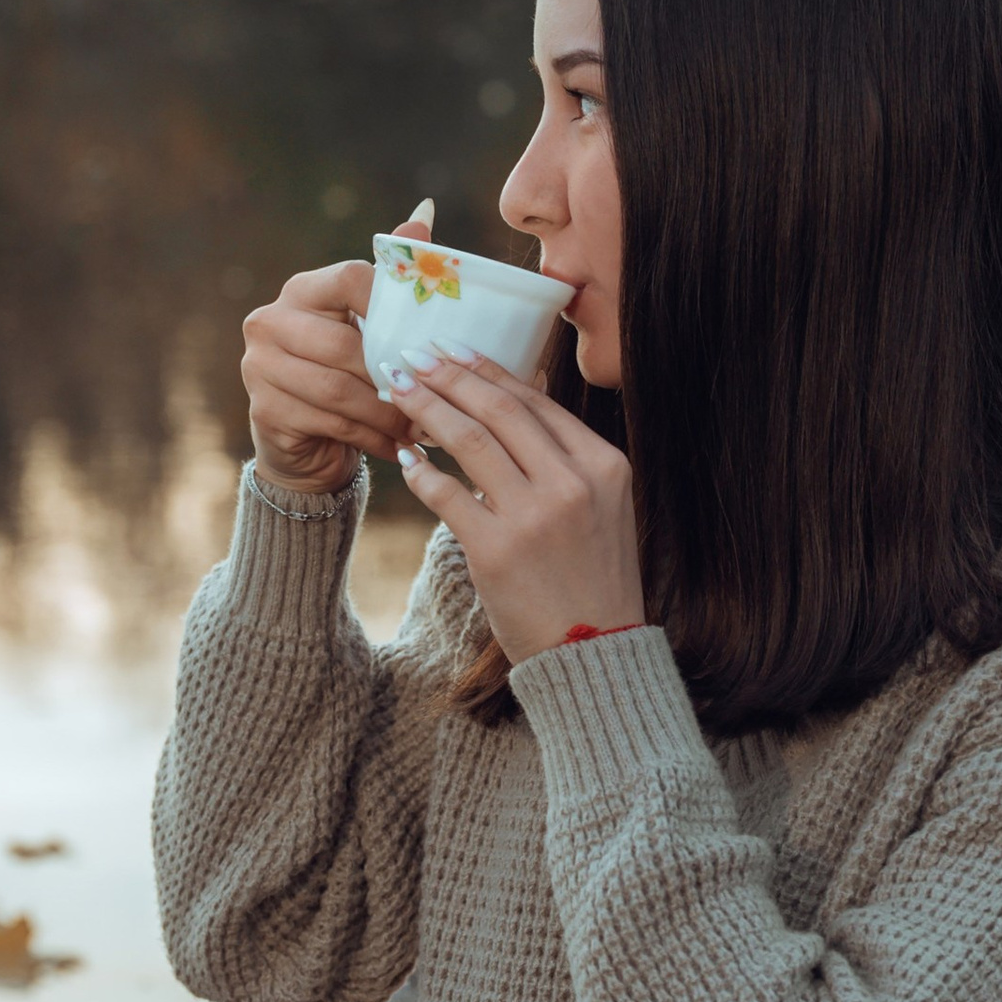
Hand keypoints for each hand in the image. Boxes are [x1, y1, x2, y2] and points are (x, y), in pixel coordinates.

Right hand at [242, 198, 426, 495]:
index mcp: (301, 290)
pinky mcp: (264, 410)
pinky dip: (372, 437)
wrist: (305, 440)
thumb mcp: (370, 324)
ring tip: (424, 426)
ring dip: (389, 413)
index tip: (425, 332)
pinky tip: (399, 447)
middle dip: (395, 375)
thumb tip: (424, 211)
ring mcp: (259, 367)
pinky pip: (331, 423)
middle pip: (345, 344)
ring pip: (340, 389)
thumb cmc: (348, 373)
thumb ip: (393, 273)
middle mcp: (270, 321)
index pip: (348, 280)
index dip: (390, 302)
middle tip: (436, 396)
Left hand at [384, 348, 645, 663]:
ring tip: (397, 390)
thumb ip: (567, 459)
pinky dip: (422, 471)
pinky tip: (406, 456)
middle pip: (499, 410)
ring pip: (469, 441)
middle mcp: (572, 483)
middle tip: (413, 356)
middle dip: (448, 377)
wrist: (596, 651)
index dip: (489, 370)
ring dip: (426, 408)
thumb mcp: (603, 508)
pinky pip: (447, 494)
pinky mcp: (496, 550)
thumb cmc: (594, 577)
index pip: (536, 401)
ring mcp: (534, 516)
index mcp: (604, 465)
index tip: (454, 350)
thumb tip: (513, 403)